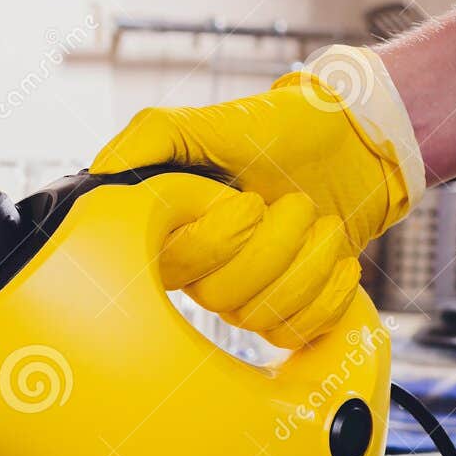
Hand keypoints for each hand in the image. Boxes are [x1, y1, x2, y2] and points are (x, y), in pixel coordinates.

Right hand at [96, 56, 418, 347]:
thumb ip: (151, 136)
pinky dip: (327, 297)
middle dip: (275, 244)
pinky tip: (340, 261)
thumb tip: (102, 171)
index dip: (217, 241)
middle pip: (221, 297)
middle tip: (296, 203)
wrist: (352, 144)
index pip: (175, 267)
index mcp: (174, 233)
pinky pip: (294, 334)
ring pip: (259, 316)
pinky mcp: (285, 313)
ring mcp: (244, 296)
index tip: (247, 200)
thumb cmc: (278, 129)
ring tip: (321, 222)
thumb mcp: (210, 121)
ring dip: (309, 262)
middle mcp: (202, 273)